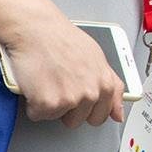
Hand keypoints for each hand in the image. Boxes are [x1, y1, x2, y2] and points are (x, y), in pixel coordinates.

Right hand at [0, 0, 126, 127]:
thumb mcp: (97, 59)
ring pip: (56, 117)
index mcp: (105, 84)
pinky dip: (33, 103)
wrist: (38, 30)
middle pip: (78, 120)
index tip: (81, 103)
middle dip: (67, 107)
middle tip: (60, 84)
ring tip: (49, 80)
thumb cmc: (63, 40)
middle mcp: (91, 93)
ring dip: (49, 104)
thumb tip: (118, 114)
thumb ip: (112, 86)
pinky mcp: (48, 104)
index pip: (102, 115)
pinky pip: (38, 115)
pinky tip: (37, 83)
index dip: (88, 110)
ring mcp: (70, 100)